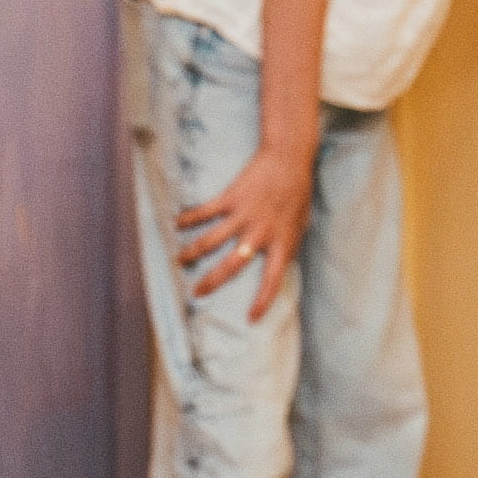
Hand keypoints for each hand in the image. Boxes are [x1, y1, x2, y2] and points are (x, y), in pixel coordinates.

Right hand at [174, 141, 312, 309]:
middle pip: (231, 266)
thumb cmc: (297, 193)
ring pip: (211, 241)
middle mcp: (261, 233)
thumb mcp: (300, 224)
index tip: (251, 319)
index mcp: (282, 242)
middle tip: (196, 293)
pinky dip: (189, 219)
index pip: (272, 280)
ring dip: (192, 252)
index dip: (262, 302)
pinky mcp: (231, 198)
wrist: (289, 158)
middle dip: (211, 282)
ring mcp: (244, 215)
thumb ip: (286, 245)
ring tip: (180, 260)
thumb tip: (278, 265)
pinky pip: (206, 212)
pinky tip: (177, 224)